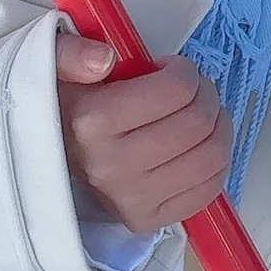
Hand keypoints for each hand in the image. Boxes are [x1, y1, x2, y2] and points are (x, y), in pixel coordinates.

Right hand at [55, 32, 233, 236]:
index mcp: (92, 121)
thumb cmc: (67, 103)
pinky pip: (208, 190)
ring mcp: (131, 198)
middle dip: (206, 95)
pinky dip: (216, 162)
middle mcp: (111, 166)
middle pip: (197, 123)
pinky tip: (200, 145)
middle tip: (193, 88)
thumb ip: (73, 51)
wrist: (52, 152)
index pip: (174, 90)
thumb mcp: (57, 61)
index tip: (173, 68)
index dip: (184, 71)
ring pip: (211, 156)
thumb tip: (105, 58)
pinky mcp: (147, 219)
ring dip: (218, 125)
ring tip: (200, 113)